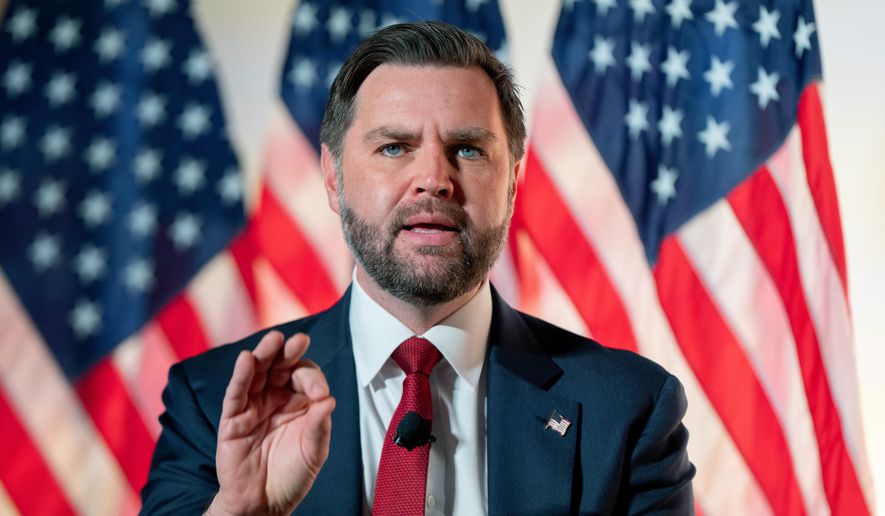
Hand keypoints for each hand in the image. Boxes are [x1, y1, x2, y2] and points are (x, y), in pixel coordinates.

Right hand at [206, 332, 334, 515]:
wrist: (265, 504)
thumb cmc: (292, 475)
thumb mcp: (314, 452)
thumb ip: (320, 426)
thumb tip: (329, 400)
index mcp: (300, 401)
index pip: (306, 377)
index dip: (313, 380)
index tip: (320, 395)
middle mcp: (276, 397)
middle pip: (281, 366)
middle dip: (289, 352)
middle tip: (299, 341)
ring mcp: (253, 405)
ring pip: (257, 372)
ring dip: (264, 354)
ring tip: (274, 339)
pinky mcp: (233, 419)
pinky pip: (236, 393)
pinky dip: (241, 375)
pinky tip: (247, 359)